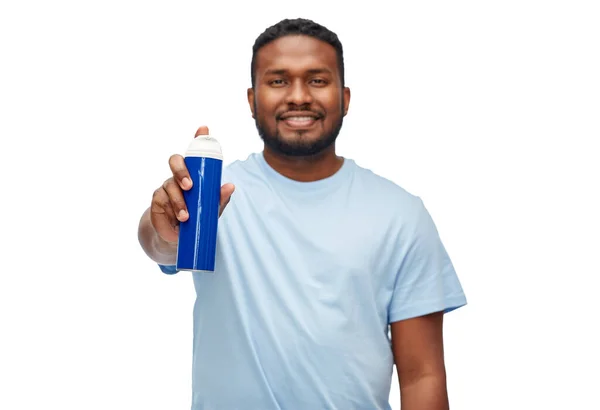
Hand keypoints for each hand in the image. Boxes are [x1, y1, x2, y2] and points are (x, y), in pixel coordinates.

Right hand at [150, 126, 234, 243]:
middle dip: (181, 171)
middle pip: (175, 162)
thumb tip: (230, 186)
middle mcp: (178, 175)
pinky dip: (173, 209)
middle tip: (189, 186)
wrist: (177, 236)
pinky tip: (180, 218)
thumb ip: (219, 197)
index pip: (194, 153)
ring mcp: (166, 186)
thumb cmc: (196, 217)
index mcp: (193, 173)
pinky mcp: (158, 199)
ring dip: (179, 200)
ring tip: (186, 215)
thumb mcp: (210, 208)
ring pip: (170, 184)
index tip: (203, 129)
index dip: (198, 138)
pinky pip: (162, 199)